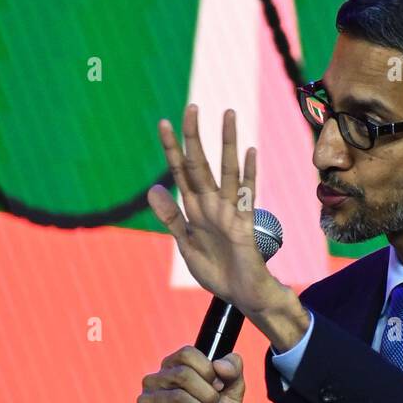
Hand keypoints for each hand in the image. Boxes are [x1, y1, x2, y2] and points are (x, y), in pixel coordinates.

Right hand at [137, 344, 245, 402]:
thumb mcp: (233, 391)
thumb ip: (233, 369)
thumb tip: (219, 364)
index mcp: (172, 367)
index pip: (186, 354)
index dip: (209, 371)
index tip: (219, 387)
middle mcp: (155, 380)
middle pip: (183, 375)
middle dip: (209, 397)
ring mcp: (147, 401)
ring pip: (178, 398)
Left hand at [147, 105, 276, 315]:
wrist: (242, 295)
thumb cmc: (217, 272)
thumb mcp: (186, 245)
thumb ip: (171, 218)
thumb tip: (152, 189)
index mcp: (194, 210)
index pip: (180, 172)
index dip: (171, 149)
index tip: (163, 123)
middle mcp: (211, 205)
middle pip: (200, 164)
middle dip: (194, 137)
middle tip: (191, 107)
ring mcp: (229, 212)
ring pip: (226, 171)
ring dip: (227, 143)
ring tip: (228, 114)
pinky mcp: (244, 225)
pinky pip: (246, 195)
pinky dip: (248, 174)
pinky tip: (249, 152)